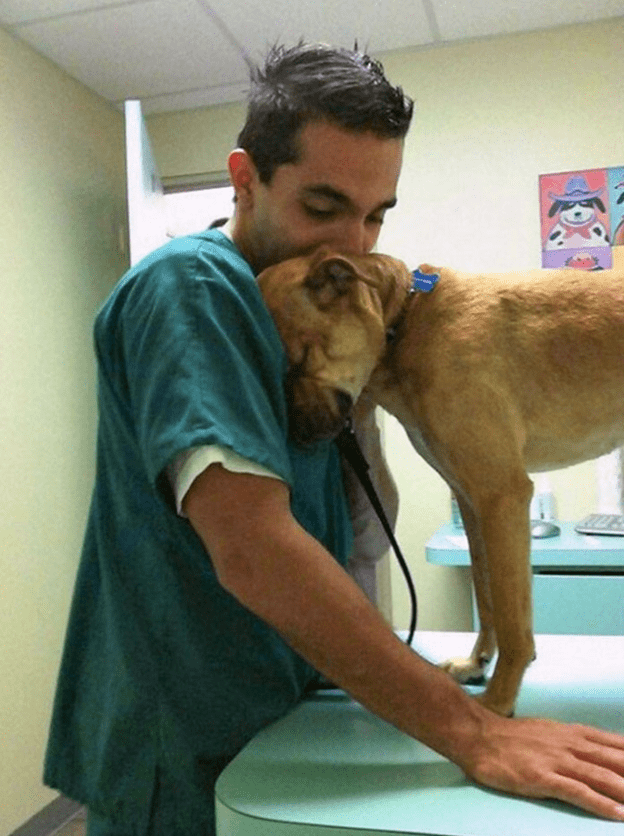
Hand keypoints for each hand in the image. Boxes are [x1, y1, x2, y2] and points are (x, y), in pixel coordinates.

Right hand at [464, 714, 623, 820]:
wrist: (478, 736)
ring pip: (602, 776)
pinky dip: (600, 803)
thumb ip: (572, 742)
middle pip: (614, 760)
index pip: (614, 744)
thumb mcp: (547, 732)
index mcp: (572, 733)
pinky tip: (616, 814)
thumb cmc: (511, 737)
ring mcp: (557, 761)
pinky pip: (578, 792)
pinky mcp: (543, 778)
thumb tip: (594, 753)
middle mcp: (570, 744)